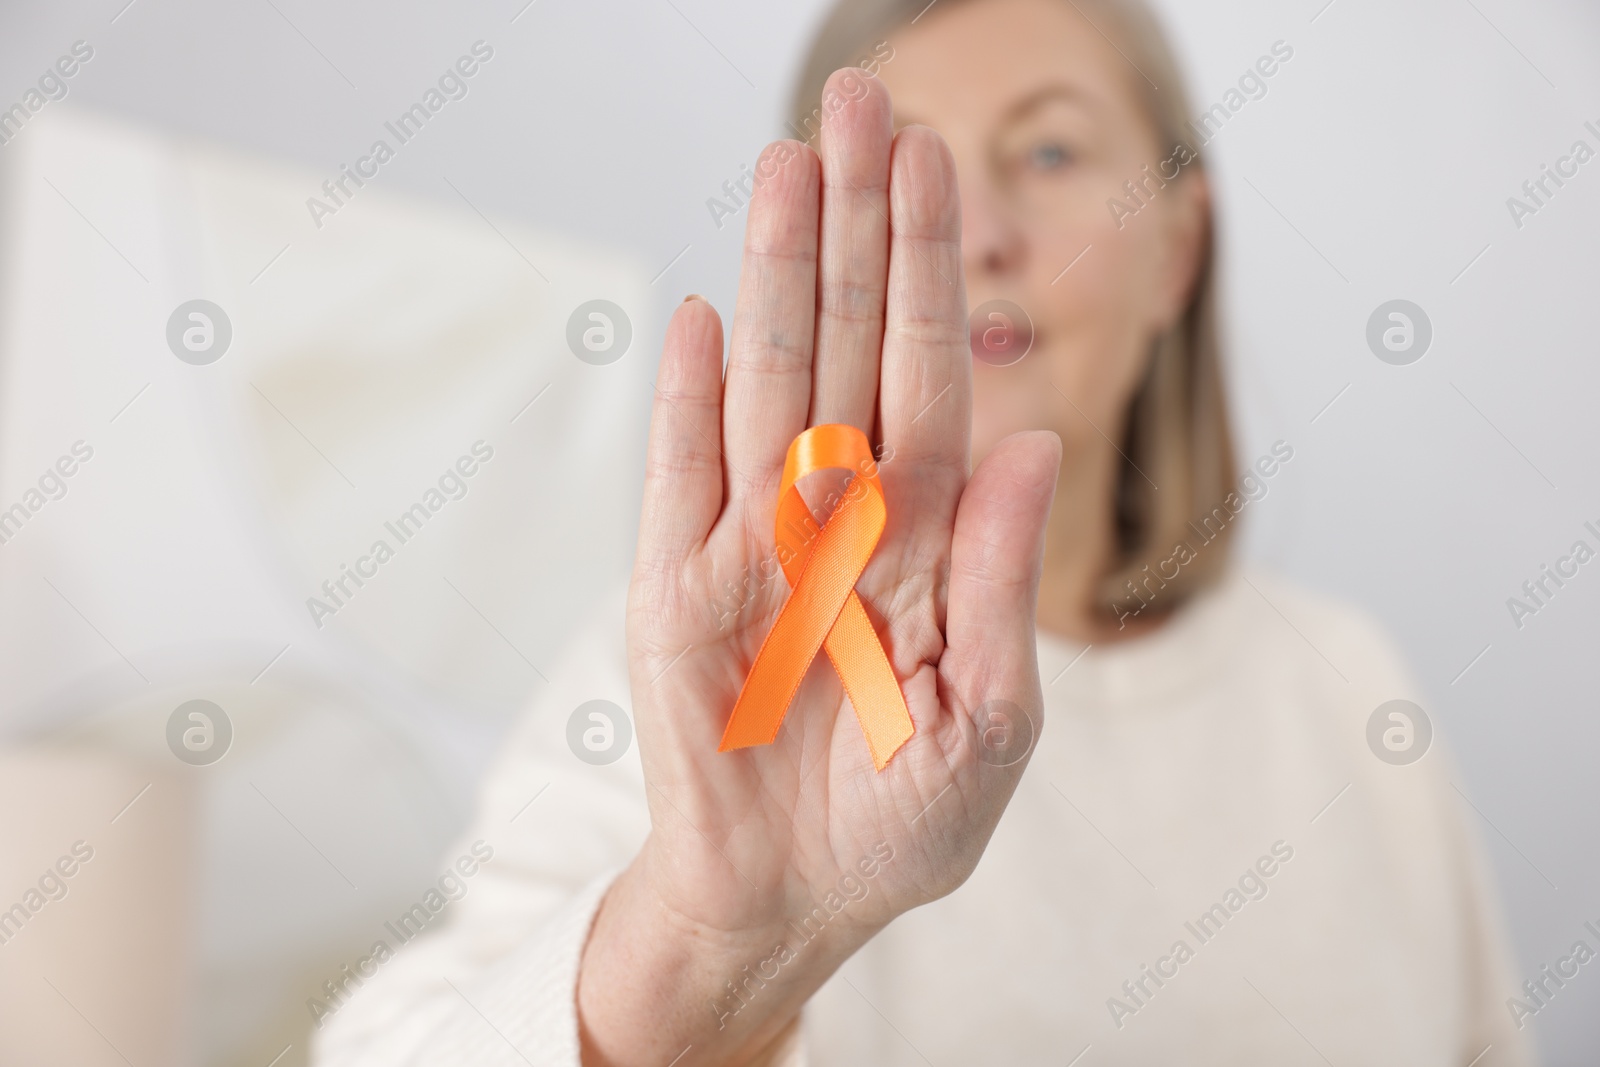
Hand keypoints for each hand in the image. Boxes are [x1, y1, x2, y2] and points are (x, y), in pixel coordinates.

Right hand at [579, 68, 1060, 1065]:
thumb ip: (1006, 580)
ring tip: (784, 164)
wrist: (796, 894)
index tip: (934, 157)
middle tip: (856, 100)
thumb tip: (1034, 441)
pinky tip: (700, 313)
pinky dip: (686, 400)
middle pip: (848, 341)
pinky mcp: (674, 587)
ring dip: (774, 275)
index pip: (933, 370)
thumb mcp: (994, 718)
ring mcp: (753, 538)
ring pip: (767, 381)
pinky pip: (678, 478)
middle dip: (856, 223)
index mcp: (929, 533)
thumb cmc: (907, 816)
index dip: (932, 266)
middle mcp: (841, 511)